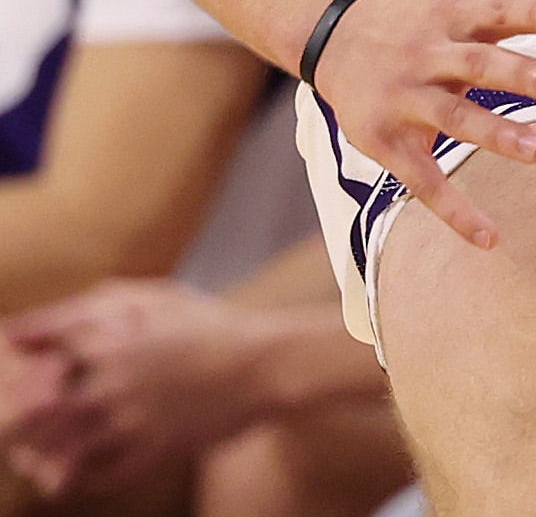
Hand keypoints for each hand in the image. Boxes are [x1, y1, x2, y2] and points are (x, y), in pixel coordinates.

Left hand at [0, 282, 274, 499]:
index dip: (16, 374)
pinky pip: (104, 477)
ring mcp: (135, 420)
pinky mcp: (157, 449)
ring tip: (38, 461)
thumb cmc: (213, 324)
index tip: (14, 378)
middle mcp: (114, 384)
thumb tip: (41, 321)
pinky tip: (80, 476)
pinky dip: (83, 481)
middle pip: (37, 415)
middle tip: (17, 427)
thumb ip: (98, 304)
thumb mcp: (159, 298)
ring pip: (64, 453)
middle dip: (19, 423)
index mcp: (111, 343)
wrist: (267, 361)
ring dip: (44, 460)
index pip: (37, 363)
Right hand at [308, 0, 535, 249]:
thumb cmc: (436, 8)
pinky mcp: (389, 141)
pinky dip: (454, 211)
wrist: (337, 34)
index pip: (500, 8)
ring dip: (493, 135)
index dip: (532, 10)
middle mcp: (433, 53)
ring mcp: (408, 98)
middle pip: (475, 62)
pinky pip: (422, 180)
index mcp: (462, 12)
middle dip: (515, 74)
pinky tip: (490, 238)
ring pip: (452, 118)